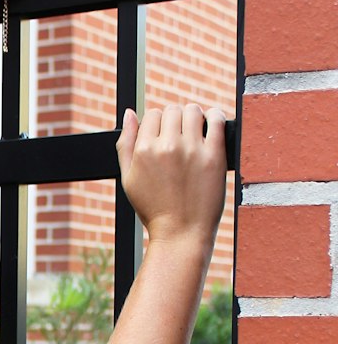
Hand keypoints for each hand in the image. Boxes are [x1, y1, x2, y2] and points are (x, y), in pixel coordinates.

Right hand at [116, 104, 226, 245]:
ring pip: (193, 111)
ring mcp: (192, 150)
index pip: (152, 114)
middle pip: (172, 110)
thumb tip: (129, 113)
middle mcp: (167, 147)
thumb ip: (125, 144)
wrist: (180, 233)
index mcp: (144, 151)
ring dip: (194, 116)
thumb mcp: (128, 179)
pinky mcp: (214, 155)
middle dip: (175, 119)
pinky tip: (211, 124)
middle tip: (180, 135)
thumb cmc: (154, 209)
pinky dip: (214, 116)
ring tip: (195, 131)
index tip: (165, 136)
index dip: (158, 123)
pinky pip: (216, 120)